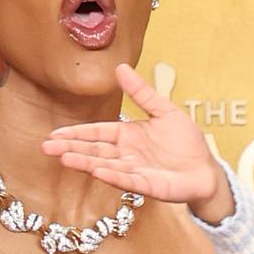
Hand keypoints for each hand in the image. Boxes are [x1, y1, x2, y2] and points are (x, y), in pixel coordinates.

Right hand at [45, 65, 230, 220]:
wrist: (206, 169)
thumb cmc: (186, 143)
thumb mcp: (164, 110)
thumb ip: (141, 93)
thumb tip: (120, 67)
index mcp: (128, 136)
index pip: (97, 134)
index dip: (76, 134)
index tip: (55, 134)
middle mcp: (127, 155)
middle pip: (95, 151)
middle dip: (71, 149)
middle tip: (47, 147)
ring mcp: (136, 171)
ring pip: (105, 166)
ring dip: (85, 162)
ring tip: (64, 158)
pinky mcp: (149, 186)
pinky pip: (128, 181)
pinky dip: (113, 176)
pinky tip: (97, 172)